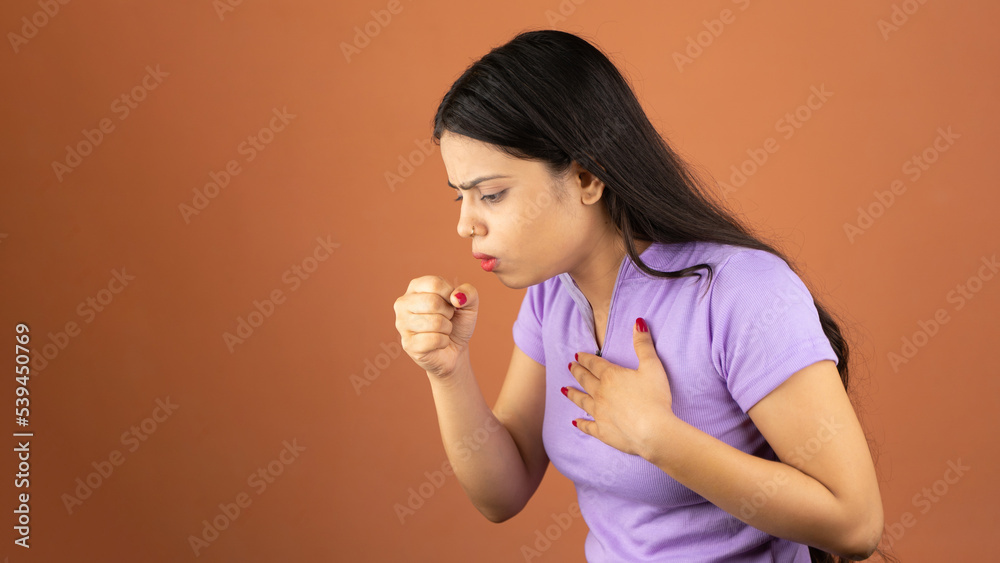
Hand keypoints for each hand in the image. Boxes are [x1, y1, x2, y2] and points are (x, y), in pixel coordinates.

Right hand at [393, 275, 478, 378]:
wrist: (455, 350)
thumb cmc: (457, 322)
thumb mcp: (469, 303)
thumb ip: (468, 292)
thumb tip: (456, 297)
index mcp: (415, 287)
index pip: (435, 284)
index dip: (451, 295)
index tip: (451, 303)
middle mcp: (403, 303)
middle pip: (433, 302)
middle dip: (448, 313)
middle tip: (446, 319)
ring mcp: (402, 324)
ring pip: (435, 322)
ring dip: (447, 328)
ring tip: (442, 330)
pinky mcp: (408, 344)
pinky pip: (435, 340)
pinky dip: (444, 342)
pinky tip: (438, 343)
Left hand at [563, 317, 675, 458]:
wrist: (654, 431)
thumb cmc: (655, 398)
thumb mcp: (652, 366)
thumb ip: (643, 345)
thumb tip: (638, 322)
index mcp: (611, 377)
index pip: (594, 364)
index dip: (585, 358)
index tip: (577, 355)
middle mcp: (601, 393)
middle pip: (585, 380)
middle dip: (577, 372)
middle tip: (569, 367)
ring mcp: (599, 413)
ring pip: (582, 401)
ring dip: (573, 394)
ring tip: (564, 390)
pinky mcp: (602, 432)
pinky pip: (588, 426)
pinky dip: (580, 423)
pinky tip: (575, 422)